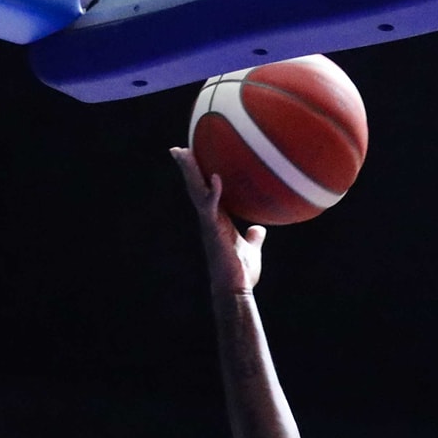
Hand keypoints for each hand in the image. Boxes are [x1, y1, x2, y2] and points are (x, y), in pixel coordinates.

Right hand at [171, 147, 264, 294]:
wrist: (234, 289)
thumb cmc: (241, 272)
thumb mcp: (250, 249)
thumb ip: (253, 237)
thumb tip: (259, 228)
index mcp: (216, 220)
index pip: (204, 193)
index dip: (197, 177)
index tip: (192, 160)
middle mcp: (209, 219)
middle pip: (195, 188)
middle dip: (187, 169)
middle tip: (178, 149)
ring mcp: (209, 224)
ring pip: (196, 192)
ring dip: (191, 172)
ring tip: (183, 153)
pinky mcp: (213, 230)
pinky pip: (212, 207)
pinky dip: (213, 192)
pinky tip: (215, 177)